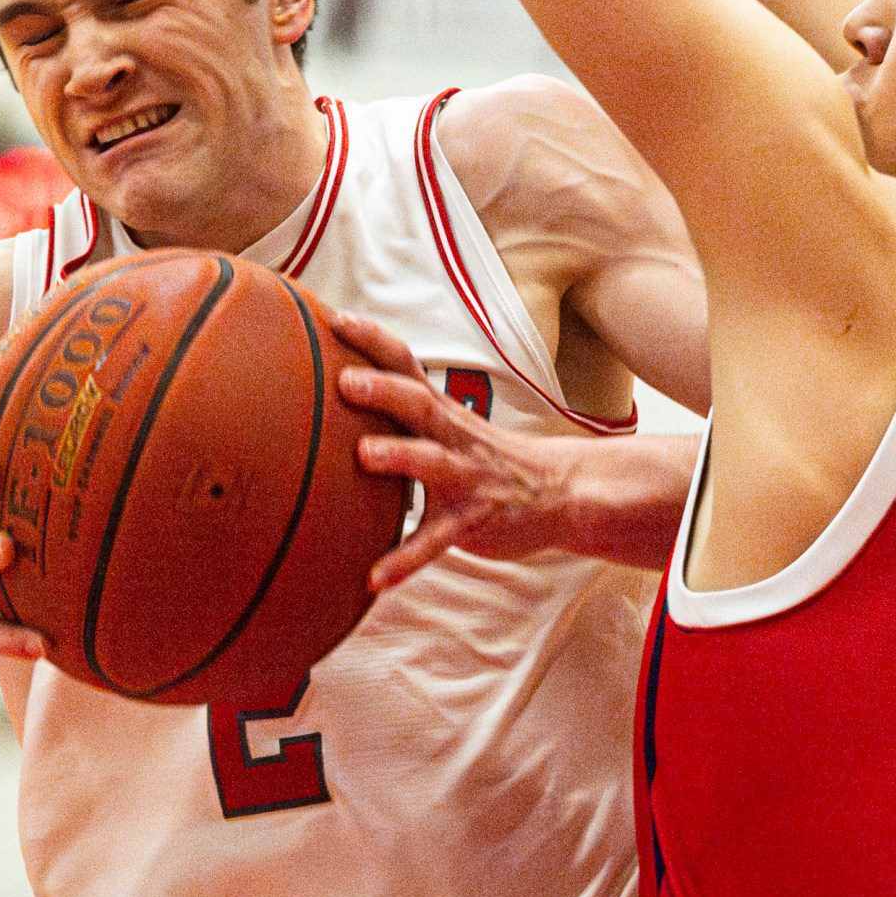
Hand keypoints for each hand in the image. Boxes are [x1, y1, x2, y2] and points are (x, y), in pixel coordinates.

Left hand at [332, 309, 578, 588]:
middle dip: (383, 391)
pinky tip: (374, 577)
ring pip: (432, 463)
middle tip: (345, 381)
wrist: (560, 491)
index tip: (335, 318)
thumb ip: (405, 406)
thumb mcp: (450, 422)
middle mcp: (452, 438)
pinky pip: (435, 543)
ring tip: (364, 456)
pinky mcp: (470, 523)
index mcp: (442, 411)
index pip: (407, 363)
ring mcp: (464, 479)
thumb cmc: (487, 456)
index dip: (373, 340)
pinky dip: (405, 560)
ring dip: (399, 456)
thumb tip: (339, 383)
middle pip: (418, 404)